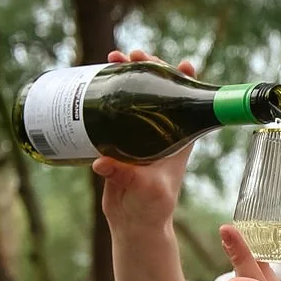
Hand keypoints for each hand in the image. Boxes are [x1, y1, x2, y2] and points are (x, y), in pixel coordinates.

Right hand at [93, 48, 193, 232]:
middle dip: (147, 68)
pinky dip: (105, 94)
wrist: (134, 225)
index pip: (188, 101)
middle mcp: (161, 132)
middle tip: (131, 54)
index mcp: (179, 139)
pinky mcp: (119, 141)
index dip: (184, 79)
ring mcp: (139, 134)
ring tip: (111, 59)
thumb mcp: (145, 191)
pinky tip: (93, 80)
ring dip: (125, 74)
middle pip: (158, 90)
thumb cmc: (152, 208)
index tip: (177, 63)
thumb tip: (100, 162)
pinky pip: (113, 111)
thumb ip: (125, 176)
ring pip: (134, 96)